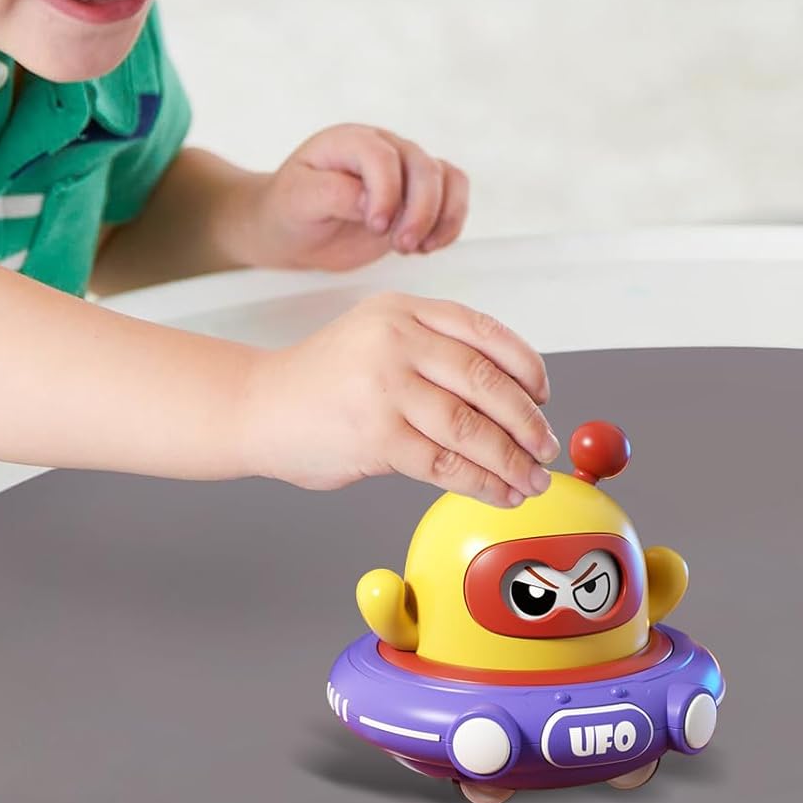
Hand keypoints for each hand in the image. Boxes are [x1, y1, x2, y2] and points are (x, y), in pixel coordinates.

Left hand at [237, 124, 467, 271]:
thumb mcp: (299, 200)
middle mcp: (382, 147)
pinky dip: (451, 222)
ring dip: (440, 217)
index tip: (376, 225)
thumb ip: (334, 194)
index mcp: (349, 141)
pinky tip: (429, 245)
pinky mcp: (418, 195)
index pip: (382, 156)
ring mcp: (404, 170)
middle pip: (423, 167)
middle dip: (419, 211)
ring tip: (414, 247)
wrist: (294, 231)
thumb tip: (372, 202)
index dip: (387, 190)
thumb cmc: (290, 210)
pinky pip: (454, 196)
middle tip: (401, 245)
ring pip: (446, 179)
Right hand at [238, 292, 556, 507]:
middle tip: (545, 445)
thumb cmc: (322, 380)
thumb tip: (509, 396)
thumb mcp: (375, 337)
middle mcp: (396, 340)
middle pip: (485, 380)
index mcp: (401, 310)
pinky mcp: (376, 435)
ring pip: (471, 427)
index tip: (544, 393)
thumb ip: (431, 350)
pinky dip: (481, 482)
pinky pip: (445, 464)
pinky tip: (497, 492)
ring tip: (530, 480)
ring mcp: (385, 386)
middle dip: (526, 420)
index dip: (525, 365)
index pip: (483, 332)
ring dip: (511, 460)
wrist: (258, 406)